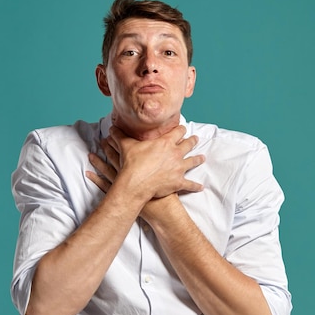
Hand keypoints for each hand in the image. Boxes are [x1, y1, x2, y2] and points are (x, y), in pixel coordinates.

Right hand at [86, 125, 204, 200]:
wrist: (136, 183)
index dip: (180, 129)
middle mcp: (175, 154)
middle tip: (195, 138)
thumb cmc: (132, 164)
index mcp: (165, 143)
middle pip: (188, 144)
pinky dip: (195, 186)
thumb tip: (111, 127)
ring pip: (192, 162)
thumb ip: (120, 135)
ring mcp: (179, 168)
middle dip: (192, 141)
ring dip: (198, 159)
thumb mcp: (125, 146)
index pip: (177, 132)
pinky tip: (200, 187)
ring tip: (202, 158)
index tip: (183, 128)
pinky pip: (190, 184)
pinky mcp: (178, 182)